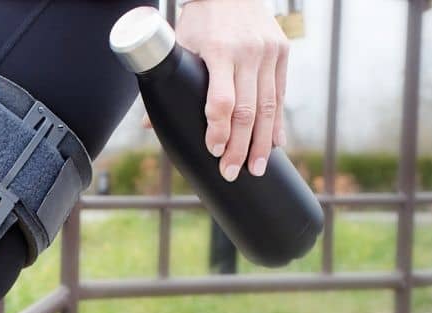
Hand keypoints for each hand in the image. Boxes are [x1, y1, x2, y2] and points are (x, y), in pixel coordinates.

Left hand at [154, 0, 290, 180]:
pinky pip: (280, 95)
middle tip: (231, 172)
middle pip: (247, 111)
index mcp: (220, 52)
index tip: (214, 151)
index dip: (218, 130)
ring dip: (262, 143)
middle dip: (239, 147)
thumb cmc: (201, 21)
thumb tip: (149, 126)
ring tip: (255, 169)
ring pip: (269, 107)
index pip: (222, 101)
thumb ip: (168, 83)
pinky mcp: (282, 52)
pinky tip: (274, 145)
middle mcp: (248, 53)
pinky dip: (277, 123)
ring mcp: (268, 53)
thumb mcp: (181, 45)